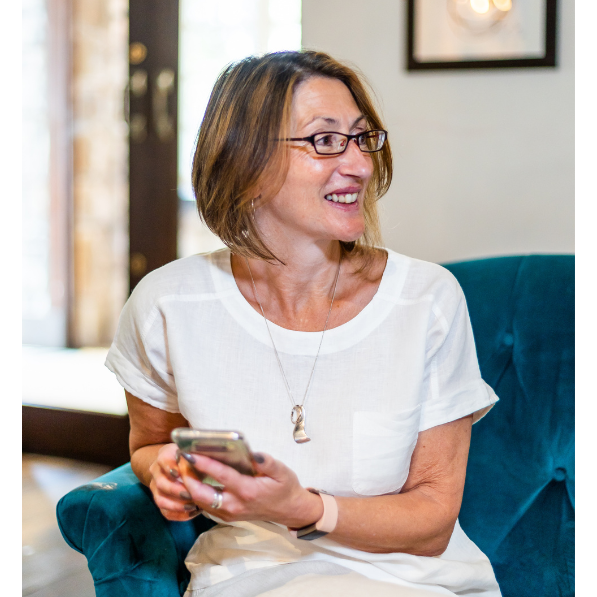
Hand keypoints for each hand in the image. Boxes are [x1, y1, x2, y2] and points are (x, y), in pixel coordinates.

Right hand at [148, 443, 201, 520]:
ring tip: (194, 506)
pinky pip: (165, 512)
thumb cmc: (193, 458)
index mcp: (165, 455)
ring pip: (161, 500)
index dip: (170, 467)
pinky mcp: (161, 501)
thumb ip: (198, 456)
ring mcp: (156, 488)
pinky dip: (179, 515)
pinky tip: (192, 512)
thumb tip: (203, 461)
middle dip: (176, 490)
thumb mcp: (196, 454)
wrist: (182, 466)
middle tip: (192, 494)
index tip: (180, 473)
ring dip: (177, 505)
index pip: (163, 459)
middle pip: (161, 483)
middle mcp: (156, 471)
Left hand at [178, 451, 322, 527]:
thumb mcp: (282, 471)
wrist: (289, 510)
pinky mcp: (227, 516)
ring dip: (188, 486)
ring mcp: (229, 513)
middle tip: (180, 460)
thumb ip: (267, 462)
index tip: (190, 454)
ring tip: (182, 467)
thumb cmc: (285, 487)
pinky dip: (195, 493)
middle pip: (202, 494)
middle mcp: (235, 505)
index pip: (221, 476)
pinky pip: (205, 506)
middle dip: (187, 478)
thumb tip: (253, 454)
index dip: (204, 464)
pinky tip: (192, 479)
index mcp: (248, 491)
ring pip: (200, 502)